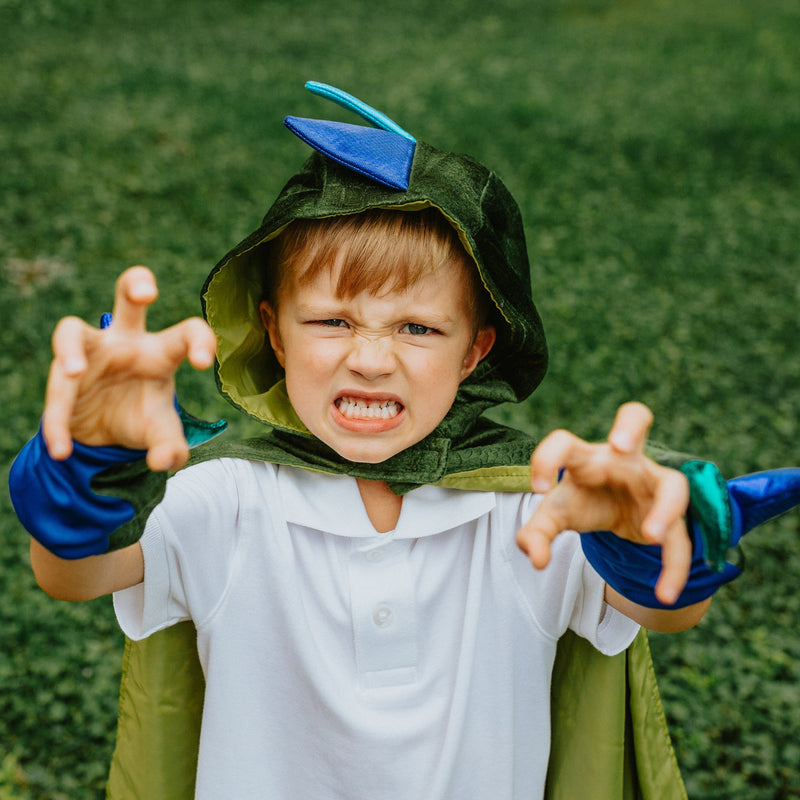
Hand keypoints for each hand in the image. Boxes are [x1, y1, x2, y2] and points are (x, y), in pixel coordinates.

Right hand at [42, 266, 215, 471]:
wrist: (104, 435)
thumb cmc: (141, 417)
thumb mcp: (160, 434)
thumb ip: (170, 446)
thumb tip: (164, 462)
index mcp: (161, 351)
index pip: (186, 332)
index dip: (199, 339)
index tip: (204, 362)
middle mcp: (125, 342)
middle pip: (126, 295)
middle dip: (135, 284)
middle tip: (146, 292)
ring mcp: (90, 353)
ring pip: (71, 330)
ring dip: (69, 349)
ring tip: (73, 372)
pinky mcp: (62, 376)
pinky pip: (55, 392)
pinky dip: (57, 422)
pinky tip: (62, 450)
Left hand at [516, 402, 691, 605]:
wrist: (616, 513)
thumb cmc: (582, 501)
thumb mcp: (554, 517)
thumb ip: (536, 534)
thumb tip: (536, 559)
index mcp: (585, 457)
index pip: (564, 442)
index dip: (548, 458)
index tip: (538, 488)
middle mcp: (622, 460)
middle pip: (635, 417)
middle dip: (630, 425)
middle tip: (620, 444)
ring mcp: (652, 483)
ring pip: (674, 484)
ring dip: (667, 509)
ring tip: (652, 536)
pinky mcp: (670, 512)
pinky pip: (681, 538)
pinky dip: (675, 567)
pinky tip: (666, 594)